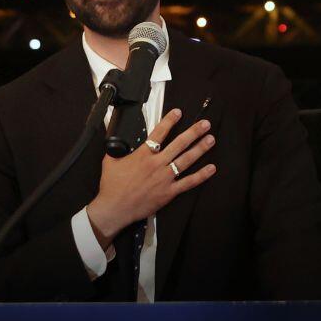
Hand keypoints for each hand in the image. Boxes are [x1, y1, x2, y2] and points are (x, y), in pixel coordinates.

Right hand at [85, 108, 216, 244]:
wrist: (115, 207)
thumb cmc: (111, 186)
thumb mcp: (109, 162)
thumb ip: (116, 149)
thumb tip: (117, 141)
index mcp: (143, 156)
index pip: (159, 134)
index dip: (169, 121)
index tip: (178, 112)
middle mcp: (156, 164)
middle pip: (179, 144)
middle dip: (193, 132)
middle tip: (204, 124)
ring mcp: (165, 178)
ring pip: (186, 160)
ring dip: (200, 149)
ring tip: (210, 139)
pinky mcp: (169, 192)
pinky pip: (188, 182)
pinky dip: (201, 175)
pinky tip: (211, 168)